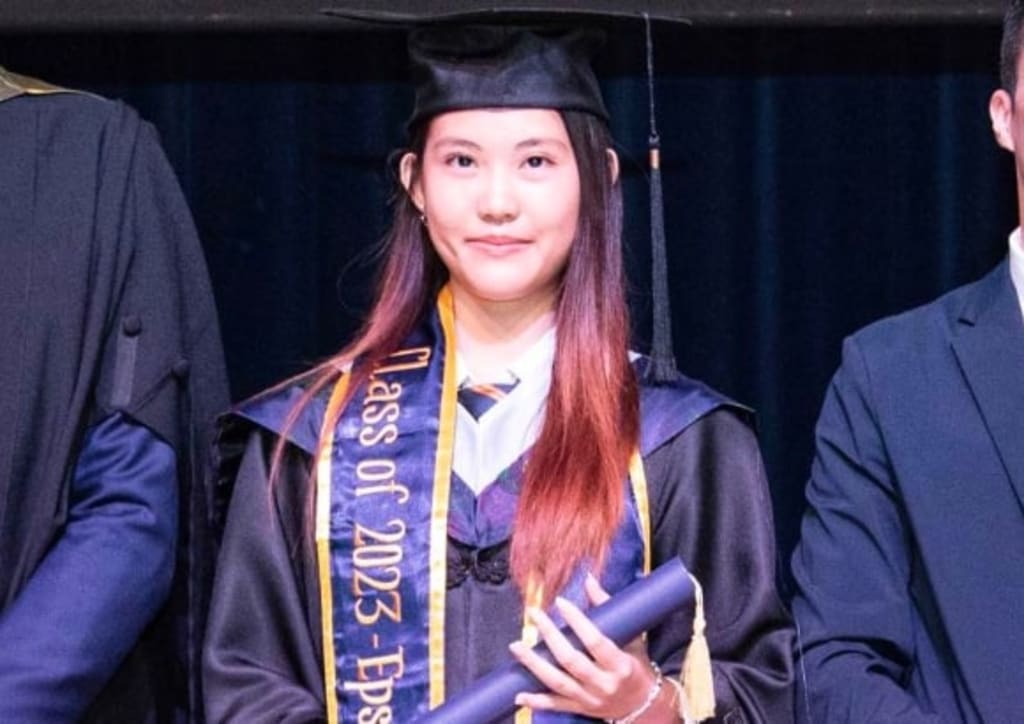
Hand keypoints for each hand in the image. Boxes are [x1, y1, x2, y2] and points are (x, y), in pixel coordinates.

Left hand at [510, 574, 656, 719]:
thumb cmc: (637, 664)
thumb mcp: (632, 638)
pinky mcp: (581, 709)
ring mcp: (591, 699)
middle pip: (571, 660)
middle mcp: (605, 684)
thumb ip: (608, 608)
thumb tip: (589, 580)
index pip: (595, 641)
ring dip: (534, 665)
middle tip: (535, 614)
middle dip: (550, 636)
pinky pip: (555, 705)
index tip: (561, 602)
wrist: (643, 704)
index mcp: (621, 665)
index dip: (577, 621)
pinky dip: (536, 701)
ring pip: (558, 682)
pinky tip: (519, 694)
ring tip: (517, 647)